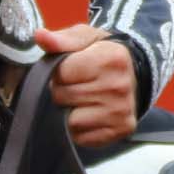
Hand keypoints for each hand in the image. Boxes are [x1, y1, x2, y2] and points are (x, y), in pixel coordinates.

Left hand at [35, 23, 137, 146]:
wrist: (133, 73)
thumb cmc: (103, 54)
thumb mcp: (86, 38)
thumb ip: (62, 39)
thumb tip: (40, 36)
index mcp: (111, 58)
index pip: (61, 73)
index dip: (58, 73)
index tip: (69, 70)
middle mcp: (118, 86)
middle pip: (63, 97)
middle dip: (62, 92)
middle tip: (75, 85)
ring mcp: (121, 111)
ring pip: (70, 121)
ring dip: (69, 112)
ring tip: (81, 100)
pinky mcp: (121, 129)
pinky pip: (82, 137)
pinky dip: (79, 128)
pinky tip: (89, 114)